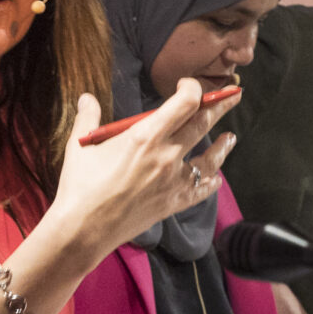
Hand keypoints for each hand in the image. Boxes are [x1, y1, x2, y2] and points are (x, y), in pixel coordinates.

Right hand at [48, 80, 240, 256]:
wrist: (84, 229)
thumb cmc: (80, 185)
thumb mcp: (80, 145)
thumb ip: (88, 118)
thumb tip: (86, 98)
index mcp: (145, 135)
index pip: (184, 102)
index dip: (193, 88)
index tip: (188, 85)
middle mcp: (166, 155)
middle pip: (202, 124)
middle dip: (220, 106)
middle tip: (232, 97)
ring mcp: (173, 181)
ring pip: (209, 159)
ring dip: (223, 146)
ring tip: (231, 138)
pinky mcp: (172, 203)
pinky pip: (200, 191)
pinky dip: (211, 183)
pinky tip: (216, 178)